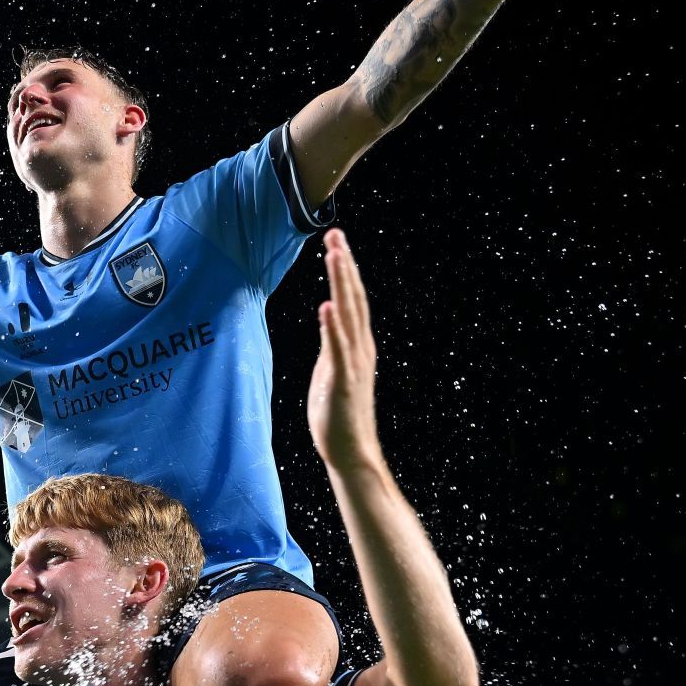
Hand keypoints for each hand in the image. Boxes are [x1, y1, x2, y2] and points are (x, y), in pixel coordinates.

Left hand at [307, 229, 382, 470]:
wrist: (350, 451)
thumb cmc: (338, 414)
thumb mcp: (332, 370)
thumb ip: (333, 344)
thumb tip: (330, 320)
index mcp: (356, 344)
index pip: (351, 300)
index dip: (345, 270)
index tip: (337, 242)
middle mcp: (359, 348)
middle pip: (352, 299)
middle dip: (343, 266)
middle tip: (336, 235)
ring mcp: (352, 363)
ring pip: (347, 315)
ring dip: (341, 284)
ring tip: (335, 256)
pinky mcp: (341, 380)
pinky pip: (336, 349)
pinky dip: (332, 326)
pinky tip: (326, 306)